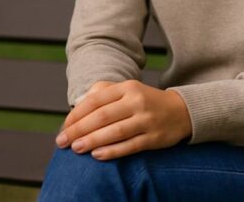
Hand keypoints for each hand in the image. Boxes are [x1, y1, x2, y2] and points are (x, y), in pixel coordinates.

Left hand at [55, 79, 191, 159]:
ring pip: (114, 132)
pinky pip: (129, 146)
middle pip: (102, 116)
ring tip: (75, 148)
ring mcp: (146, 120)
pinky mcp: (154, 138)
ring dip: (92, 141)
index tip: (64, 127)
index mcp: (127, 87)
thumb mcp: (127, 89)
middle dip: (78, 130)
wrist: (181, 111)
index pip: (95, 100)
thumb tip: (79, 104)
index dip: (76, 114)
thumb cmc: (145, 101)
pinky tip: (96, 155)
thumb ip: (103, 92)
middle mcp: (137, 102)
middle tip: (63, 141)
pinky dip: (112, 151)